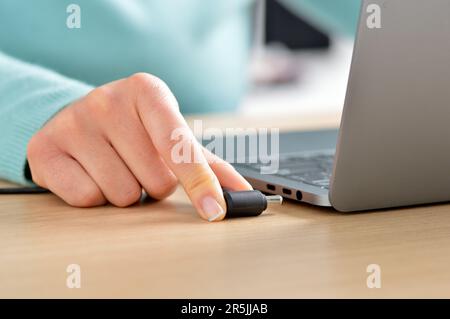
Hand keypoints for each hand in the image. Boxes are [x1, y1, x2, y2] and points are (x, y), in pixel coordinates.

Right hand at [27, 73, 251, 220]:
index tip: (215, 211)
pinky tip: (90, 173)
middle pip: (155, 180)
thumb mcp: (170, 134)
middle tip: (141, 164)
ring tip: (117, 167)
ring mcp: (73, 122)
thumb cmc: (134, 129)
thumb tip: (243, 191)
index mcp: (147, 90)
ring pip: (122, 194)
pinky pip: (87, 198)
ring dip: (127, 191)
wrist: (78, 118)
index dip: (199, 181)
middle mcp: (108, 99)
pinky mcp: (45, 148)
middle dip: (154, 184)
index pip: (178, 145)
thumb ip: (208, 163)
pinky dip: (94, 196)